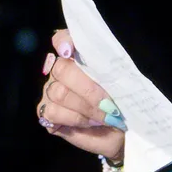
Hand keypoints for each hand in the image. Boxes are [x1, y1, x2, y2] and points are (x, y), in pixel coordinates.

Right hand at [37, 29, 127, 159]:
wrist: (123, 132)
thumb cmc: (122, 104)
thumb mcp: (124, 84)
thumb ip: (111, 68)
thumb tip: (105, 63)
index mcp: (79, 57)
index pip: (62, 39)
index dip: (64, 41)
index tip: (70, 51)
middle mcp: (61, 71)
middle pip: (62, 69)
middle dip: (88, 89)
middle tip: (109, 104)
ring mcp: (51, 91)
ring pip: (58, 93)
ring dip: (86, 107)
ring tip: (104, 117)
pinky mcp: (47, 113)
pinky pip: (53, 112)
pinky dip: (76, 119)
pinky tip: (90, 122)